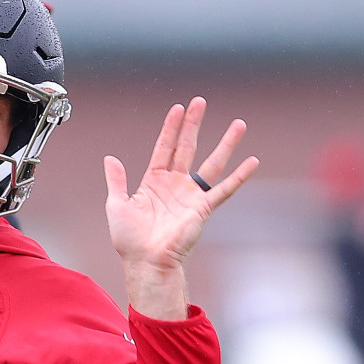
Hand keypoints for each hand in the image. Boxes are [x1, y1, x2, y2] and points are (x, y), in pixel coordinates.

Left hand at [104, 97, 257, 318]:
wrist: (145, 262)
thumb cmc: (129, 239)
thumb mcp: (116, 205)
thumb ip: (116, 180)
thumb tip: (110, 158)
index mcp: (153, 181)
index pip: (164, 147)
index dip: (171, 128)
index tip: (178, 107)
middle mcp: (174, 184)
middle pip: (187, 147)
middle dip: (194, 124)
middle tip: (201, 101)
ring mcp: (190, 195)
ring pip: (211, 163)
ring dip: (225, 144)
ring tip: (239, 124)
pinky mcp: (202, 209)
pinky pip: (224, 190)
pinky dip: (239, 176)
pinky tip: (253, 161)